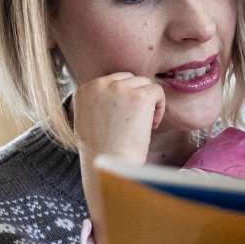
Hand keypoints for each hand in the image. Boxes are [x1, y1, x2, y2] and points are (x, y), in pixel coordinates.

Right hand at [73, 73, 163, 243]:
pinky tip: (152, 125)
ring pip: (145, 83)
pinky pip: (157, 91)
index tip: (125, 118)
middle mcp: (100, 84)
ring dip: (149, 103)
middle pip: (130, 78)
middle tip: (137, 122)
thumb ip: (98, 103)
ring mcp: (120, 88)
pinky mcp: (140, 96)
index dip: (124, 98)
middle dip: (137, 97)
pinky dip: (160, 107)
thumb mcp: (88, 120)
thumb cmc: (101, 151)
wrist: (109, 164)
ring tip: (144, 125)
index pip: (112, 80)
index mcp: (84, 89)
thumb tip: (117, 96)